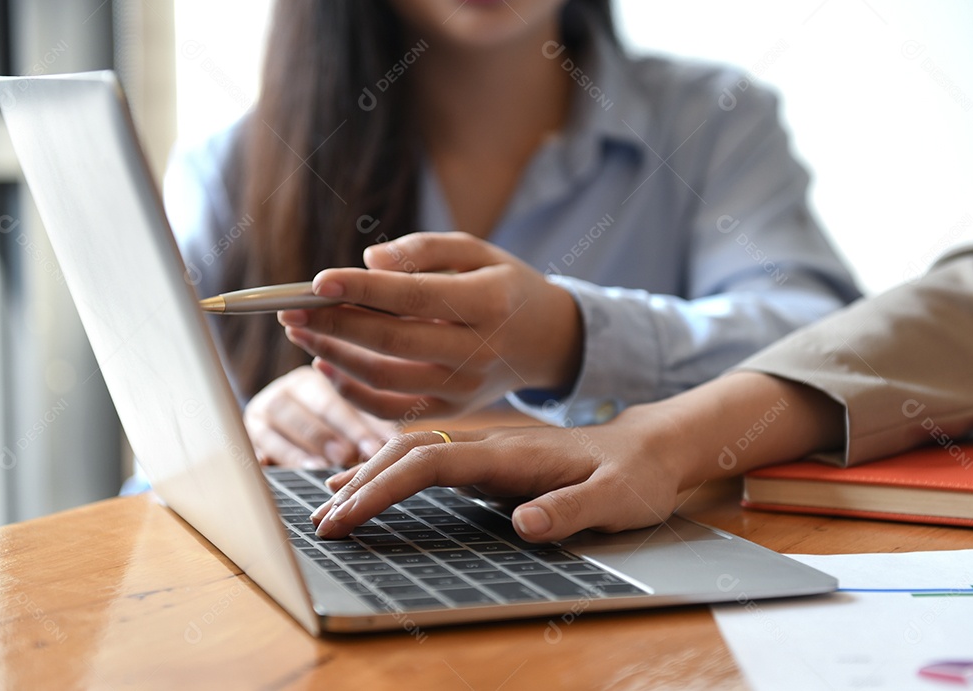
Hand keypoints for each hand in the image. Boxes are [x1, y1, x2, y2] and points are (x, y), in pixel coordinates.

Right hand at [243, 366, 395, 467]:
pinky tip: (270, 467)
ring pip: (274, 426)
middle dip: (325, 435)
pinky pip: (251, 444)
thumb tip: (399, 445)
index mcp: (313, 379)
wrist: (284, 423)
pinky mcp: (246, 436)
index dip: (354, 426)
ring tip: (318, 467)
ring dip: (296, 448)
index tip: (375, 449)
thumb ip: (372, 428)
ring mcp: (261, 413)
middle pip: (302, 411)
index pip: (333, 400)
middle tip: (345, 456)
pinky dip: (261, 454)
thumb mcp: (353, 418)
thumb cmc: (334, 422)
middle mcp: (284, 391)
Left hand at [277, 232, 582, 420]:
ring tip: (298, 330)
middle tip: (288, 308)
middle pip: (391, 342)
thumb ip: (424, 250)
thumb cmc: (505, 285)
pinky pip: (390, 410)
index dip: (362, 291)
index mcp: (488, 302)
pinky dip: (351, 391)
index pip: (414, 297)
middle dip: (333, 324)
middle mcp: (477, 351)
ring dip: (333, 355)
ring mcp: (464, 388)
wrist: (548, 341)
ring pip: (384, 379)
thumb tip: (368, 262)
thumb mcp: (478, 251)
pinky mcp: (451, 410)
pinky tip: (324, 364)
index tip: (317, 281)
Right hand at [309, 403, 686, 541]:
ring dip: (372, 476)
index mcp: (514, 452)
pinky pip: (431, 463)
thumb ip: (572, 510)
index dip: (383, 488)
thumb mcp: (617, 498)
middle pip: (410, 452)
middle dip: (362, 484)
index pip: (432, 464)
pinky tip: (376, 488)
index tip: (347, 517)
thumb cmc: (635, 475)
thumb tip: (524, 525)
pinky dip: (394, 474)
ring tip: (332, 506)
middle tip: (321, 523)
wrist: (651, 446)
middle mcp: (493, 446)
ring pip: (416, 453)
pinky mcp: (492, 463)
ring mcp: (490, 452)